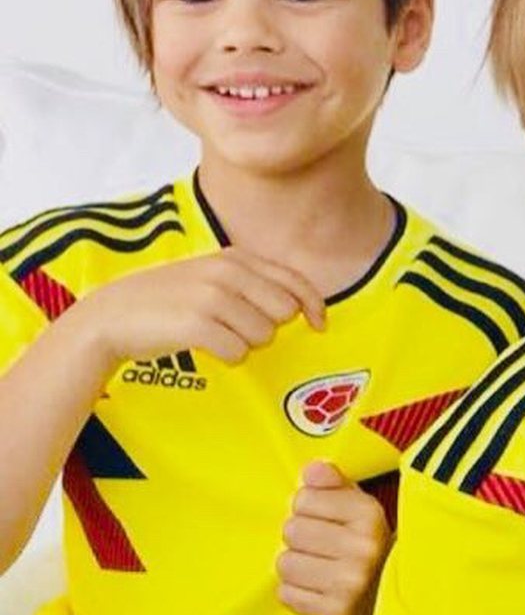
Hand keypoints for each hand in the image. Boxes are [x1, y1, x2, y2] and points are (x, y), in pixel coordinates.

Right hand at [77, 246, 325, 369]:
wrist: (115, 315)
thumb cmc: (172, 299)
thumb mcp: (214, 277)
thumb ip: (255, 284)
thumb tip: (302, 308)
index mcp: (236, 258)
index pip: (295, 281)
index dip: (314, 306)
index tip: (320, 325)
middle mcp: (227, 272)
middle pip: (284, 312)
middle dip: (270, 327)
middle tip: (239, 328)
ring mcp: (211, 296)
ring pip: (263, 335)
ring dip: (245, 343)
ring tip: (216, 333)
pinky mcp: (196, 324)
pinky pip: (238, 353)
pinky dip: (227, 356)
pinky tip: (206, 346)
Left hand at [277, 461, 391, 614]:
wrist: (390, 593)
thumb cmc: (368, 543)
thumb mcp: (359, 505)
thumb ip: (333, 483)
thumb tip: (311, 470)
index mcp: (369, 515)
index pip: (304, 498)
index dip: (307, 505)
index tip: (321, 515)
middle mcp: (362, 549)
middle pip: (292, 530)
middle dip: (300, 535)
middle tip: (318, 542)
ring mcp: (350, 584)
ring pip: (285, 563)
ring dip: (295, 564)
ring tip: (316, 564)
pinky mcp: (336, 614)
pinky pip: (287, 594)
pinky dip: (295, 591)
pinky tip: (315, 585)